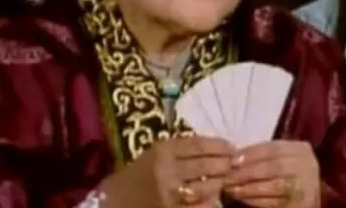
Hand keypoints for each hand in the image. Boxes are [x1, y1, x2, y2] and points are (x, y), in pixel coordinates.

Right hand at [99, 135, 234, 207]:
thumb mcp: (154, 154)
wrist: (111, 203)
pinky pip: (198, 207)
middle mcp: (166, 171)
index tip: (231, 147)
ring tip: (226, 180)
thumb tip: (215, 148)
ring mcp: (168, 194)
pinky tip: (214, 199)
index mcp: (162, 151)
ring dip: (220, 184)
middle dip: (224, 165)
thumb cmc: (136, 176)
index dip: (219, 146)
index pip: (199, 145)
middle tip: (234, 164)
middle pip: (206, 165)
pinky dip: (209, 202)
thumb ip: (181, 150)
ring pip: (205, 188)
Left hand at [224, 141, 319, 207]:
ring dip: (250, 188)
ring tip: (232, 190)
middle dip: (248, 171)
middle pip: (275, 166)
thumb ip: (264, 156)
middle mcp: (307, 166)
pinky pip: (276, 202)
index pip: (273, 148)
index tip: (231, 160)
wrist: (308, 195)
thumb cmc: (288, 174)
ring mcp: (306, 186)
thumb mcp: (281, 159)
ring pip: (276, 185)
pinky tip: (243, 199)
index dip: (251, 153)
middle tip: (228, 176)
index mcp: (300, 150)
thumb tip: (235, 157)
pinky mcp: (301, 204)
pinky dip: (257, 200)